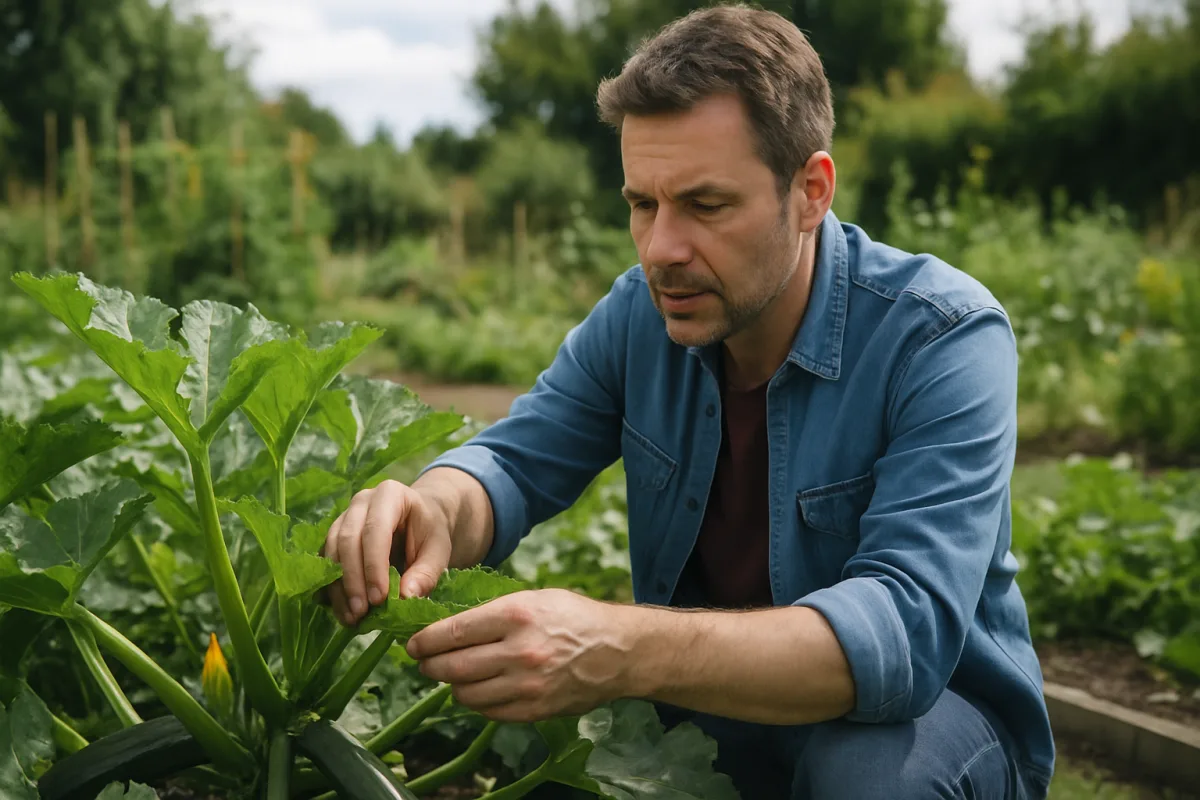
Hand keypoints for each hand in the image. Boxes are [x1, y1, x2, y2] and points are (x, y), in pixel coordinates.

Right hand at [323, 479, 451, 625]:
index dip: (374, 566)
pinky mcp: (333, 538)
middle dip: (352, 580)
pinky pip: (325, 563)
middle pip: (347, 540)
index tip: (379, 599)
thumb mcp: (439, 550)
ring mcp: (343, 518)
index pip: (375, 530)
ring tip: (352, 618)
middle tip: (362, 612)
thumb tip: (406, 597)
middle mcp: (360, 502)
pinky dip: (331, 589)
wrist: (418, 521)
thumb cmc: (429, 532)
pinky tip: (342, 611)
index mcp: (389, 495)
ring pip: (331, 552)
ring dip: (339, 588)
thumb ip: (427, 572)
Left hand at [406, 588, 630, 722]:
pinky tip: (479, 689)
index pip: (454, 632)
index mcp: (517, 615)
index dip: (425, 640)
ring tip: (452, 675)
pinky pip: (488, 711)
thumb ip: (493, 613)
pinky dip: (477, 701)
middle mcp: (519, 651)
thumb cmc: (574, 617)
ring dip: (451, 685)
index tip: (413, 643)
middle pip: (453, 666)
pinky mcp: (534, 709)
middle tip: (424, 661)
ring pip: (465, 693)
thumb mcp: (534, 598)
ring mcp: (526, 685)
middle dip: (429, 665)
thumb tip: (449, 626)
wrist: (617, 650)